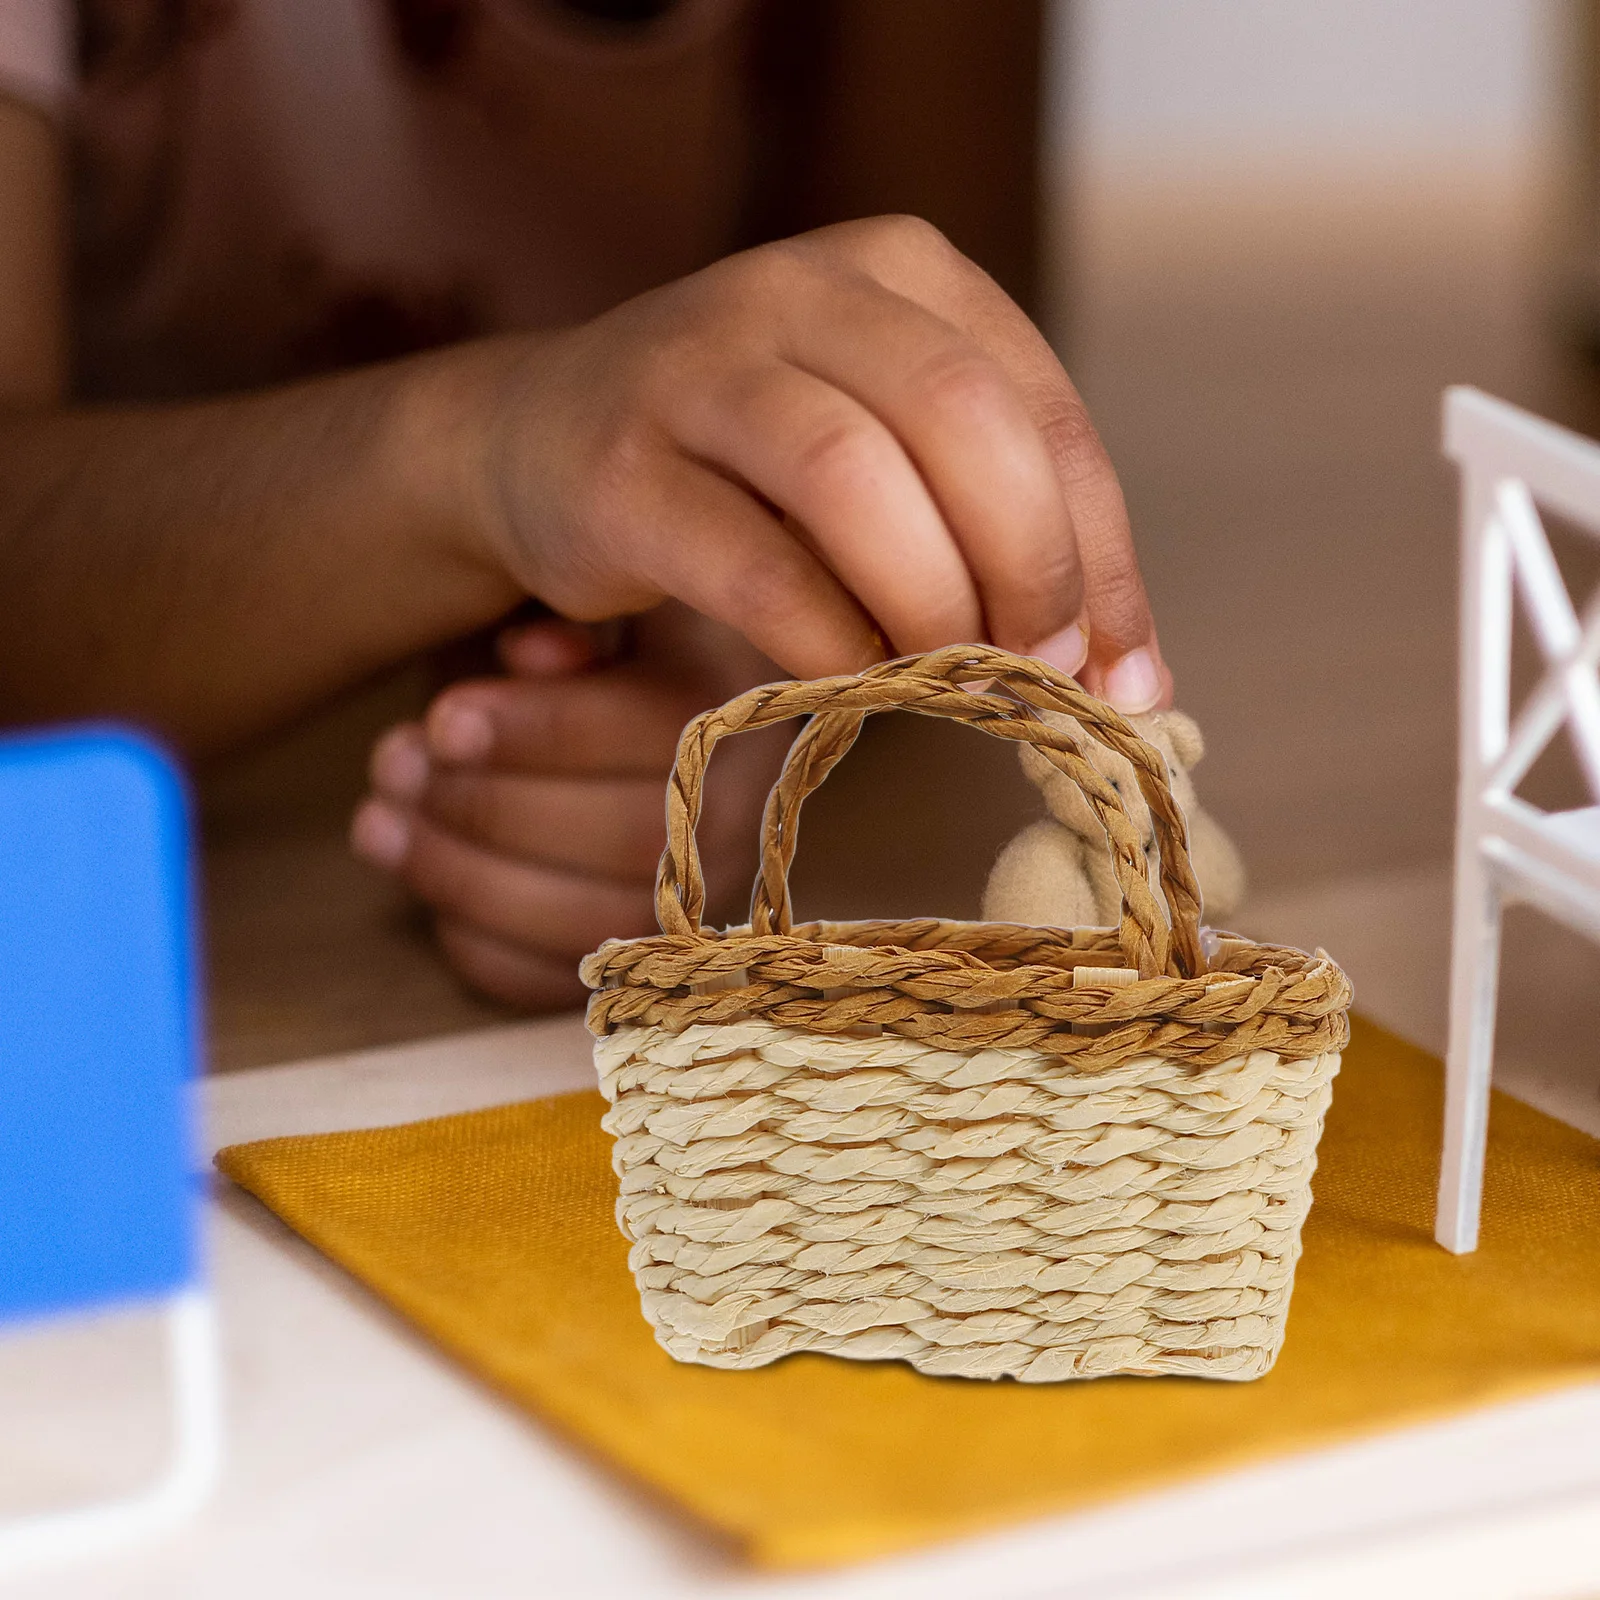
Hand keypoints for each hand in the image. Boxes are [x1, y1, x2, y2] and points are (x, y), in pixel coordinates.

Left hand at [349, 606, 787, 1007]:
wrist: (600, 688)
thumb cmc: (583, 624)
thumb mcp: (581, 587)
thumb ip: (569, 604)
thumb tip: (533, 656)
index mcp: (741, 694)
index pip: (664, 733)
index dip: (545, 734)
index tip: (444, 718)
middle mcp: (745, 806)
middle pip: (632, 842)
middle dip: (490, 809)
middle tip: (394, 761)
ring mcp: (700, 891)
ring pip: (596, 922)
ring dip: (465, 877)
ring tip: (378, 820)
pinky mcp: (640, 951)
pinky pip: (566, 981)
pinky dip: (482, 945)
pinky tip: (423, 887)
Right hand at [446, 214, 1169, 711]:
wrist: (542, 442)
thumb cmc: (750, 471)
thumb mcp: (892, 463)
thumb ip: (1002, 536)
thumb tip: (1133, 682)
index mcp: (898, 271)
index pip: (1041, 408)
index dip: (1100, 552)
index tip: (1118, 672)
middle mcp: (799, 289)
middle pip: (961, 418)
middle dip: (1028, 566)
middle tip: (1040, 673)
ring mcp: (697, 367)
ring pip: (853, 477)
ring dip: (931, 600)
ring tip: (953, 680)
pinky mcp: (621, 467)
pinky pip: (756, 565)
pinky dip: (830, 643)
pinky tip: (857, 687)